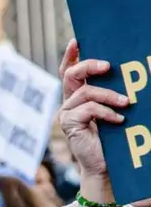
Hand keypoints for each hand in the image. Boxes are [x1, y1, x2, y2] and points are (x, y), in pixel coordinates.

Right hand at [58, 39, 127, 181]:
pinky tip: (119, 120)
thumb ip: (117, 93)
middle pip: (71, 74)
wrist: (106, 166)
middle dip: (89, 65)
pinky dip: (106, 113)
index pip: (69, 70)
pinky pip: (87, 109)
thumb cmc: (117, 138)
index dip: (71, 55)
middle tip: (108, 66)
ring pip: (85, 92)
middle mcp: (69, 102)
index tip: (77, 40)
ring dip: (109, 95)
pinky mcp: (69, 124)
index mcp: (79, 95)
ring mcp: (67, 113)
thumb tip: (139, 72)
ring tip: (127, 103)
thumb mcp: (117, 109)